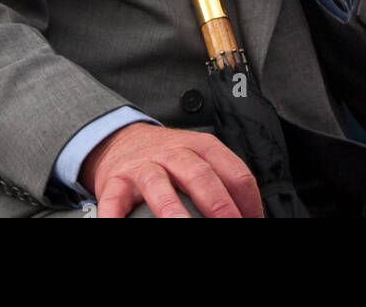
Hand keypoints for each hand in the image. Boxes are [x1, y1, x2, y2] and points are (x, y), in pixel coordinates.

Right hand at [79, 123, 262, 218]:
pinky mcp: (116, 182)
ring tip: (181, 225)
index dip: (248, 200)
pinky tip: (118, 225)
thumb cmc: (167, 158)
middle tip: (230, 223)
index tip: (252, 221)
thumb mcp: (198, 159)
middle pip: (200, 175)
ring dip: (172, 210)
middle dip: (218, 203)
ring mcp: (144, 167)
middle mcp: (175, 154)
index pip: (234, 171)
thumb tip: (248, 216)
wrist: (122, 140)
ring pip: (159, 186)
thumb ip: (221, 182)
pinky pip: (113, 201)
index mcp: (202, 148)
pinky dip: (113, 217)